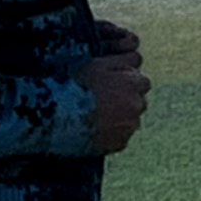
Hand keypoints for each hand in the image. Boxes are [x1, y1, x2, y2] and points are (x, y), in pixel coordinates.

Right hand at [77, 23, 149, 154]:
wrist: (60, 112)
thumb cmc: (75, 81)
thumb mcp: (96, 62)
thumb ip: (119, 60)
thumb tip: (134, 57)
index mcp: (134, 82)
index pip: (141, 81)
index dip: (125, 82)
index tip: (110, 84)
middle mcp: (137, 105)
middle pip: (137, 102)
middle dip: (124, 100)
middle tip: (101, 100)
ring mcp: (130, 126)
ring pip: (130, 120)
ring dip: (119, 117)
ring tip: (94, 115)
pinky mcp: (120, 143)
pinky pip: (120, 137)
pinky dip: (111, 134)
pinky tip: (93, 128)